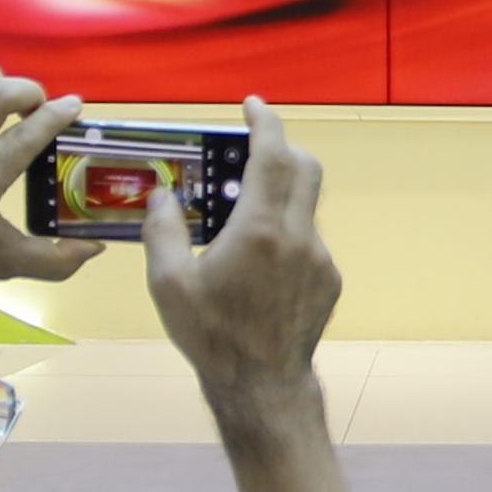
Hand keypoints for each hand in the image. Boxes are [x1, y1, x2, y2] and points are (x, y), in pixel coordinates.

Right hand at [143, 97, 340, 447]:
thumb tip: (162, 194)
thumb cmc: (211, 336)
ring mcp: (319, 258)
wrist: (262, 386)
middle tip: (251, 150)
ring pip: (307, 205)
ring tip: (243, 219)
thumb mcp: (169, 285)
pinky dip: (287, 232)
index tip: (253, 105)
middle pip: (304, 167)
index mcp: (259, 229)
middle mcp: (298, 235)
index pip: (272, 155)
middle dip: (281, 148)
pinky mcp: (329, 279)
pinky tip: (259, 263)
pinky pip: (309, 239)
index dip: (265, 123)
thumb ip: (163, 230)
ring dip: (281, 195)